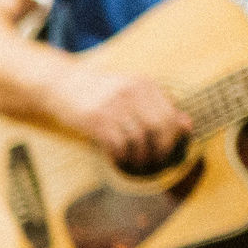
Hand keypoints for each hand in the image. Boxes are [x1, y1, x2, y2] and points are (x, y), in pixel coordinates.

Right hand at [49, 69, 193, 170]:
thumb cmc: (100, 92)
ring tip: (136, 163)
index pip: (170, 116)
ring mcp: (112, 105)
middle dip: (160, 150)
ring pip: (138, 140)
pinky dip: (120, 157)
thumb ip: (159, 105)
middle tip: (156, 162)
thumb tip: (187, 125)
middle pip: (158, 128)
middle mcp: (130, 92)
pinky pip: (117, 145)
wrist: (61, 84)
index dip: (172, 138)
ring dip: (139, 157)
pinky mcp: (95, 119)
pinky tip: (118, 159)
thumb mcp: (132, 91)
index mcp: (144, 84)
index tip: (168, 150)